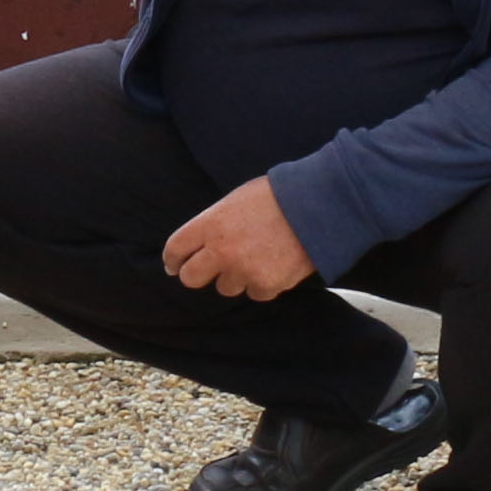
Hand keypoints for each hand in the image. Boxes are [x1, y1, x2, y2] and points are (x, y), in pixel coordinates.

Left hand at [163, 179, 314, 302]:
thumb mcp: (235, 200)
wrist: (318, 206)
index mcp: (209, 224)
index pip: (175, 249)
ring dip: (235, 278)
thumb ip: (214, 223)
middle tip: (207, 271)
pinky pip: (255, 293)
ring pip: (225, 288)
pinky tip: (273, 265)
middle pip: (191, 278)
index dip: (173, 260)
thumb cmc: (277, 196)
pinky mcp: (267, 285)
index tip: (174, 266)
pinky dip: (261, 284)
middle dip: (196, 274)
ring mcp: (243, 270)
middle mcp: (221, 251)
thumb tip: (201, 241)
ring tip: (254, 258)